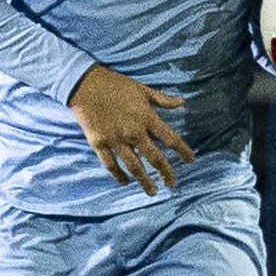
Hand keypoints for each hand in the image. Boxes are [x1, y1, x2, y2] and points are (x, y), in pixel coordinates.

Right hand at [66, 65, 195, 195]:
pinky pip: (110, 164)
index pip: (170, 138)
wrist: (85, 84)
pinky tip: (125, 181)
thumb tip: (182, 102)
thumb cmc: (115, 84)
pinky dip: (118, 175)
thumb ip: (162, 99)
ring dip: (144, 180)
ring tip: (152, 191)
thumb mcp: (142, 89)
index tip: (191, 160)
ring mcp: (115, 139)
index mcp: (146, 117)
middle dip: (166, 172)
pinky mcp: (99, 143)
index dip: (183, 150)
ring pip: (134, 166)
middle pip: (154, 157)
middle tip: (172, 183)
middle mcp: (133, 132)